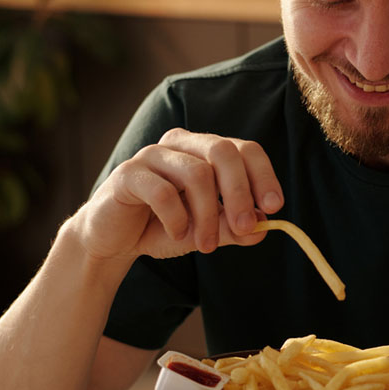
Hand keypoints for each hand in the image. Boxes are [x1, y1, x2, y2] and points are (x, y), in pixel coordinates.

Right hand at [73, 128, 284, 261]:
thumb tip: (265, 226)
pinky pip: (162, 191)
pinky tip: (177, 234)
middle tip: (245, 228)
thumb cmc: (164, 227)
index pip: (244, 149)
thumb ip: (235, 227)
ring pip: (197, 173)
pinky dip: (177, 218)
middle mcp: (181, 144)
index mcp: (205, 150)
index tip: (274, 207)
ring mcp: (152, 155)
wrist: (114, 240)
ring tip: (205, 245)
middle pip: (223, 151)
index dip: (263, 175)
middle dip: (240, 193)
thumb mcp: (207, 230)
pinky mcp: (128, 173)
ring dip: (208, 216)